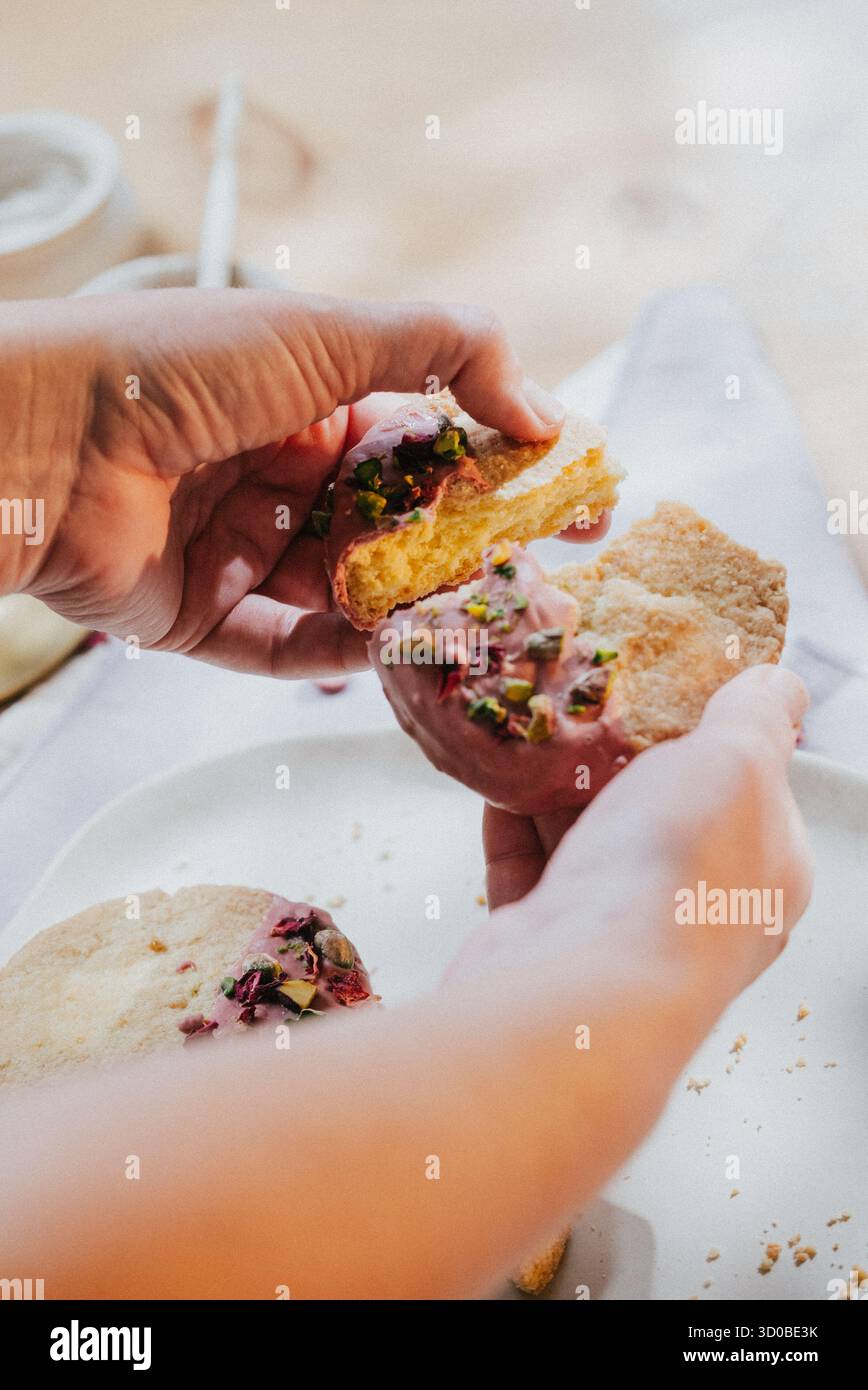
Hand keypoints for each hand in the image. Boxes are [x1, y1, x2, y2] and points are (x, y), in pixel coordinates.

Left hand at [1, 289, 589, 677]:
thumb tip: (544, 409)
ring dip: (406, 607)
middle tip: (542, 574)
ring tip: (469, 620)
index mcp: (307, 400)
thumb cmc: (180, 365)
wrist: (44, 434)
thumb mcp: (326, 331)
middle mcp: (279, 476)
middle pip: (395, 527)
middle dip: (467, 552)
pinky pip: (283, 645)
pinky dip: (333, 650)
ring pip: (347, 593)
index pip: (427, 441)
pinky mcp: (201, 617)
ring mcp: (241, 550)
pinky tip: (382, 648)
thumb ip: (448, 352)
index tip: (575, 496)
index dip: (501, 467)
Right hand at [467, 665, 811, 1005]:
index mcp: (764, 868)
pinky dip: (513, 820)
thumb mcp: (739, 761)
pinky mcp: (548, 940)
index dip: (710, 729)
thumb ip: (758, 714)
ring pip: (588, 835)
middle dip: (619, 749)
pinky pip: (529, 868)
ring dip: (556, 779)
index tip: (663, 678)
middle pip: (660, 806)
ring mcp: (619, 928)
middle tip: (585, 691)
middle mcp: (698, 904)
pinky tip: (497, 776)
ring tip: (531, 719)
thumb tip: (777, 683)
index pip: (749, 787)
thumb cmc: (677, 872)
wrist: (578, 987)